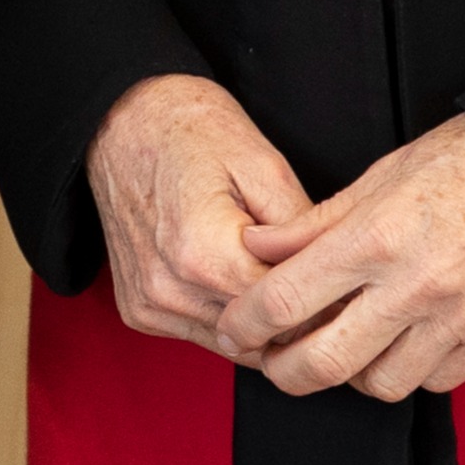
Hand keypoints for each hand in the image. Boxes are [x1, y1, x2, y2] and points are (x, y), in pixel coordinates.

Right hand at [85, 73, 311, 355]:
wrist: (121, 119)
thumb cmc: (191, 131)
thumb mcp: (266, 168)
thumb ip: (304, 236)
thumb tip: (338, 285)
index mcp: (203, 255)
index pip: (288, 316)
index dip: (324, 301)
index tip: (342, 286)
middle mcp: (169, 289)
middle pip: (261, 338)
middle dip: (295, 317)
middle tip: (314, 282)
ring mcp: (148, 303)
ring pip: (233, 346)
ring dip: (259, 323)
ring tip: (271, 275)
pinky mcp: (137, 309)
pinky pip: (200, 333)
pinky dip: (224, 316)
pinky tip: (231, 277)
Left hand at [220, 113, 464, 400]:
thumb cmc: (461, 162)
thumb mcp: (376, 177)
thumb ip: (313, 223)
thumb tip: (257, 246)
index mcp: (375, 238)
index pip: (287, 299)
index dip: (246, 323)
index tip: (234, 329)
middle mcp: (415, 285)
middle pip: (327, 361)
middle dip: (285, 372)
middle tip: (273, 362)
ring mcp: (461, 318)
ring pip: (383, 383)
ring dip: (352, 374)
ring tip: (344, 347)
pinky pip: (437, 382)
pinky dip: (409, 372)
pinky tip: (400, 344)